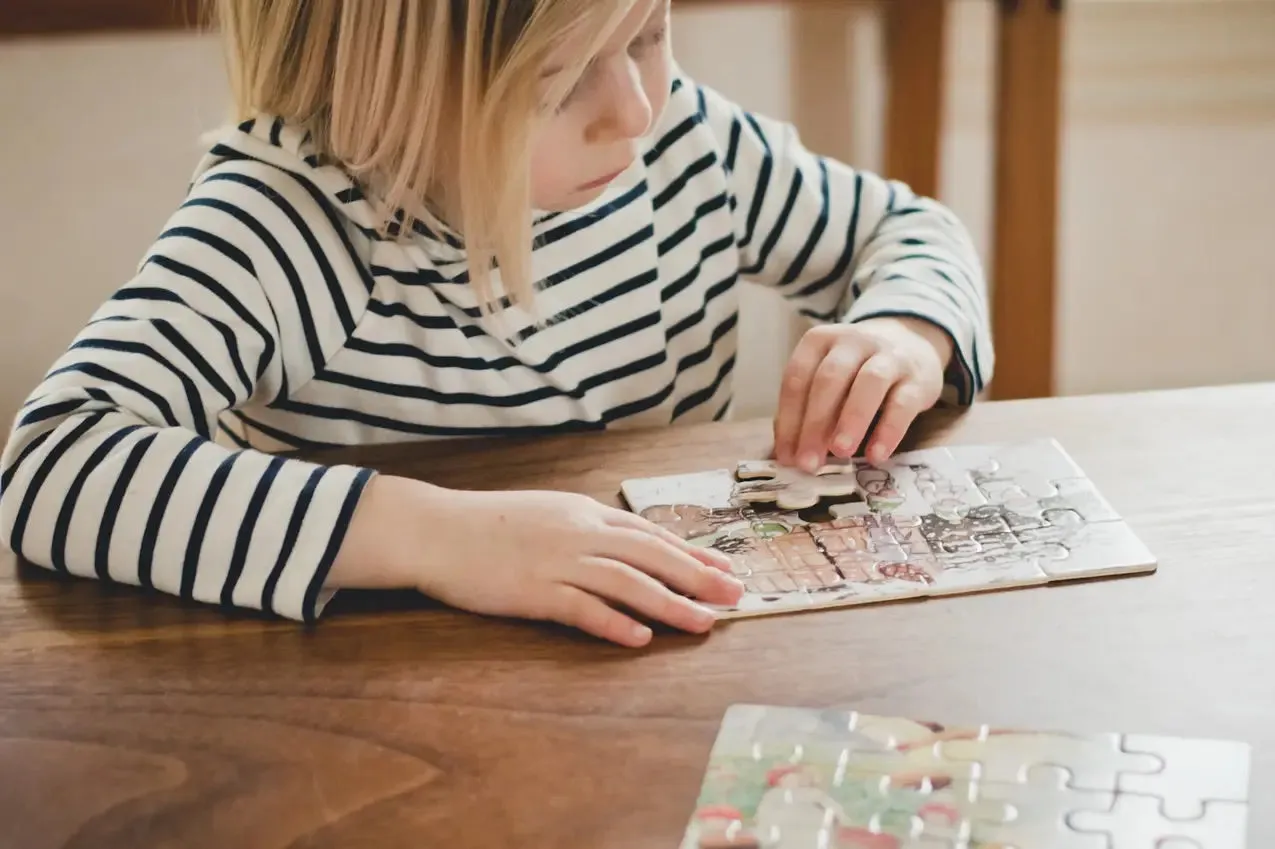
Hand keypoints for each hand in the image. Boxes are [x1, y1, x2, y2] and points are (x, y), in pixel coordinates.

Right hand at [330, 476, 744, 646]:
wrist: (436, 529)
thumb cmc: (488, 524)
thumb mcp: (547, 513)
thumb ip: (586, 527)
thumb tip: (624, 545)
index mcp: (584, 512)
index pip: (650, 533)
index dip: (691, 553)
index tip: (723, 568)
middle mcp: (579, 532)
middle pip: (651, 555)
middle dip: (698, 577)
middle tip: (734, 596)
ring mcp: (557, 561)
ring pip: (627, 582)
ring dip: (670, 603)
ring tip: (703, 622)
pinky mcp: (534, 590)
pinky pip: (582, 608)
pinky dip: (613, 622)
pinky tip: (640, 637)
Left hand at [773, 316, 951, 470]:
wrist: (911, 344)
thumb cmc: (856, 371)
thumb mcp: (827, 380)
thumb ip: (807, 409)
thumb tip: (789, 453)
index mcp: (821, 340)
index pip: (798, 378)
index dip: (789, 419)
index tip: (787, 456)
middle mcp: (853, 342)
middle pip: (829, 379)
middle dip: (816, 423)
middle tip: (809, 462)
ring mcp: (889, 356)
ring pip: (869, 383)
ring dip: (851, 420)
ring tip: (840, 453)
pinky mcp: (917, 378)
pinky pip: (903, 403)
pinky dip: (888, 431)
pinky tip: (876, 455)